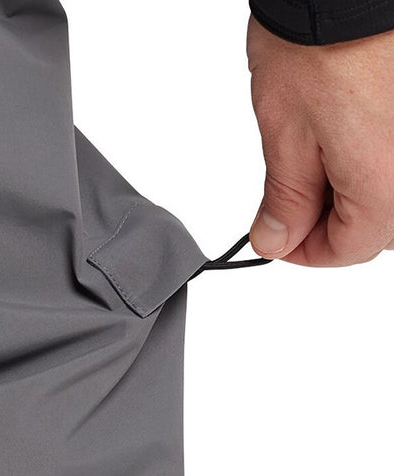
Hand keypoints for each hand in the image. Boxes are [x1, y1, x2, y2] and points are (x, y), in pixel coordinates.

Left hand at [247, 17, 393, 266]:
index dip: (306, 250)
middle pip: (384, 222)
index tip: (278, 234)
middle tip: (296, 192)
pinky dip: (381, 150)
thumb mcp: (286, 134)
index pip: (352, 248)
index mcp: (388, 183)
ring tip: (324, 149)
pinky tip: (353, 126)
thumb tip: (278, 239)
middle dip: (338, 217)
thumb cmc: (319, 41)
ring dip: (362, 184)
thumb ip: (288, 197)